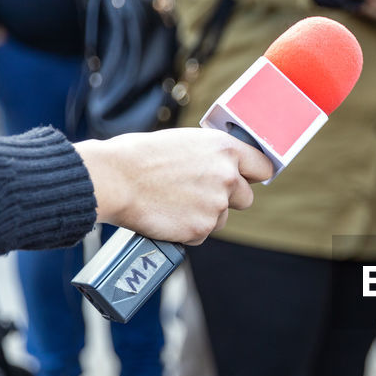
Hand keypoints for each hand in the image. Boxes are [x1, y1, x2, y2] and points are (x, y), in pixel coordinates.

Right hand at [75, 128, 273, 244]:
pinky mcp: (201, 228)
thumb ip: (209, 157)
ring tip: (172, 202)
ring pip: (222, 218)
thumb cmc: (138, 156)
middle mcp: (227, 176)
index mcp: (223, 148)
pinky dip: (186, 230)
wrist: (113, 179)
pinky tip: (166, 215)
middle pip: (246, 198)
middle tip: (198, 195)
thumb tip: (221, 168)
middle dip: (227, 199)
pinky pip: (201, 233)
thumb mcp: (183, 142)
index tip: (246, 179)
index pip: (262, 166)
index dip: (252, 174)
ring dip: (204, 216)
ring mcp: (216, 205)